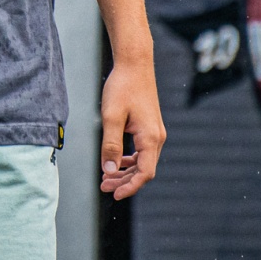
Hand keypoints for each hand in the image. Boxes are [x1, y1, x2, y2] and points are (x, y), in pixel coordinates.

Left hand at [98, 56, 164, 199]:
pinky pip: (141, 151)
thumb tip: (109, 170)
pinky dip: (129, 159)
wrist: (134, 65)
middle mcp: (156, 137)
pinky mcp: (149, 127)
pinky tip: (115, 161)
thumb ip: (110, 145)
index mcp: (150, 138)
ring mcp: (155, 132)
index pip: (144, 173)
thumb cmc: (123, 87)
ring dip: (126, 171)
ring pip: (143, 161)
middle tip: (104, 186)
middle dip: (124, 181)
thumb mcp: (111, 117)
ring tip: (106, 177)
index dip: (130, 187)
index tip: (114, 195)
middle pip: (144, 170)